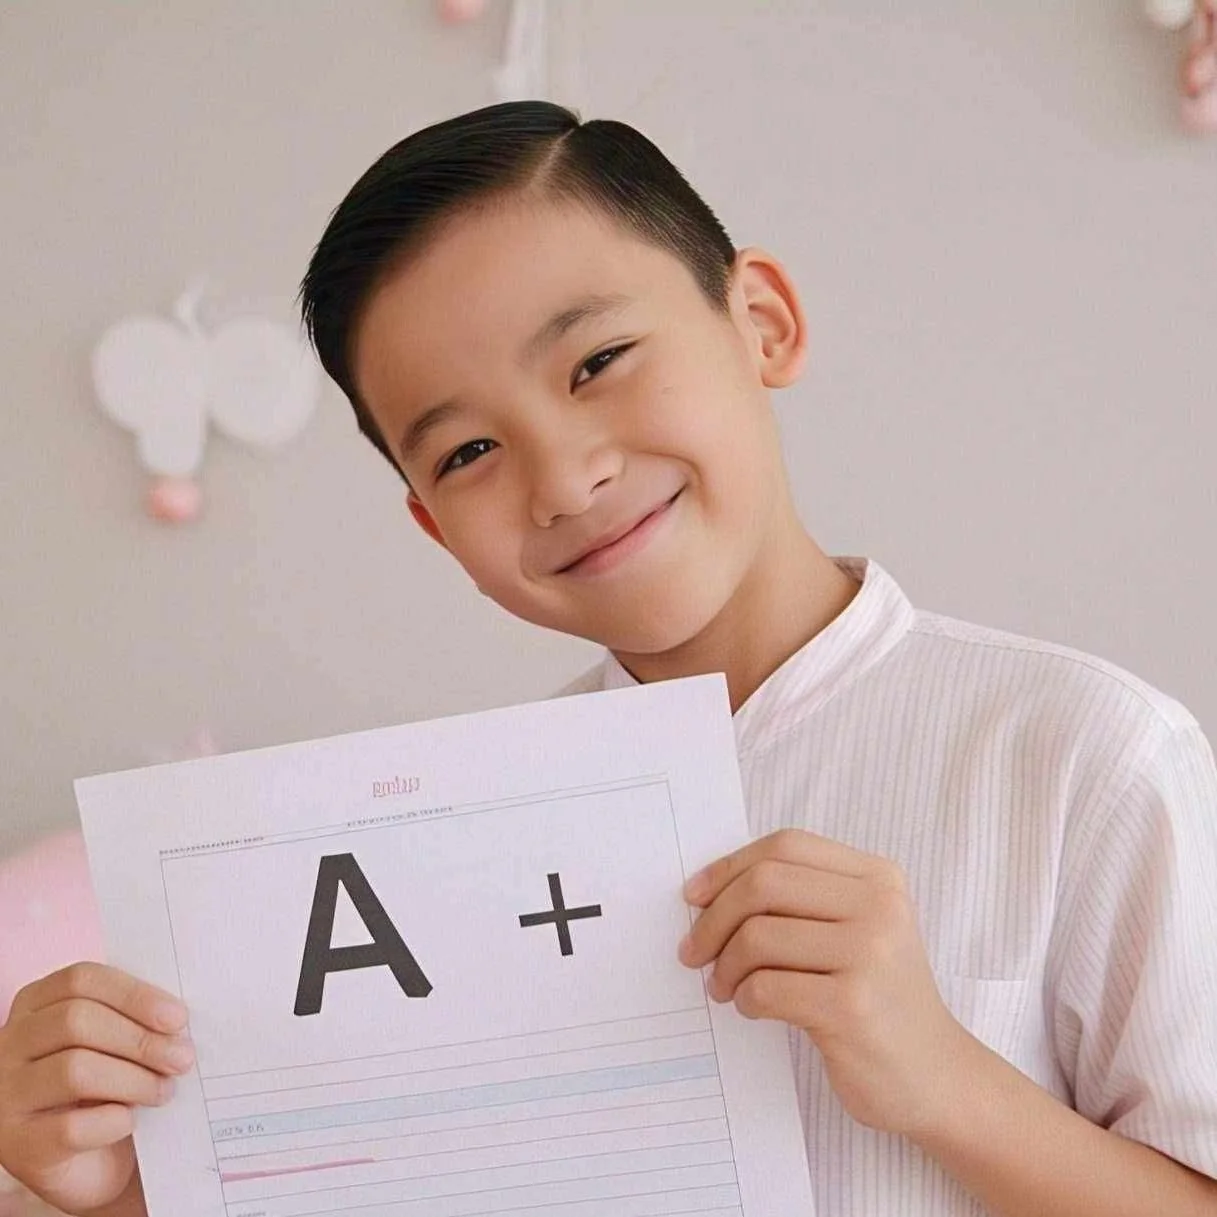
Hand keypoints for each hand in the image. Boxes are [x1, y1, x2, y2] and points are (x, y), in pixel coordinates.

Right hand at [0, 963, 192, 1216]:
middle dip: (141, 1039)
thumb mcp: (118, 1044)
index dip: (134, 994)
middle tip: (182, 1058)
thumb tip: (176, 1020)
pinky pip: (71, 1127)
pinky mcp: (18, 1147)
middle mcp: (8, 1047)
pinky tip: (130, 1120)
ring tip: (165, 1090)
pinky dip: (113, 1121)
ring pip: (74, 1071)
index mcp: (34, 1006)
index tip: (178, 1017)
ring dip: (134, 1079)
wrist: (93, 1163)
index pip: (80, 980)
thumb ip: (136, 1020)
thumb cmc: (110, 1088)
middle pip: (76, 1021)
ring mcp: (6, 1097)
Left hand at [678, 828, 970, 1136]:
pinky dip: (745, 999)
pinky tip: (752, 1008)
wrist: (936, 1076)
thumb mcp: (857, 930)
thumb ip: (802, 900)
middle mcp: (879, 906)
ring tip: (724, 987)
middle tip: (693, 950)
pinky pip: (766, 988)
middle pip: (764, 884)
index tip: (694, 896)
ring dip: (725, 966)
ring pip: (757, 936)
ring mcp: (869, 955)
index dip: (729, 866)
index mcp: (878, 877)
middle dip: (713, 918)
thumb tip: (708, 893)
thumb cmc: (878, 999)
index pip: (786, 846)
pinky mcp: (852, 1007)